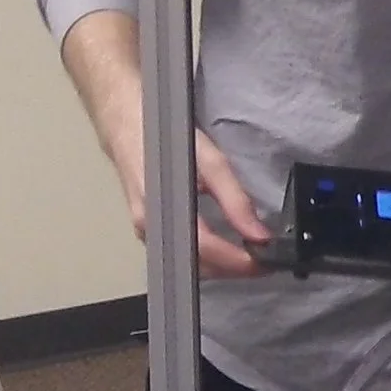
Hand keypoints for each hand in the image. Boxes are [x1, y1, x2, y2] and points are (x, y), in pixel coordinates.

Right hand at [111, 125, 272, 279]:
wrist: (125, 121)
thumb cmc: (167, 138)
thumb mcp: (209, 162)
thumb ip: (234, 199)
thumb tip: (257, 233)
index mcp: (165, 211)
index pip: (207, 250)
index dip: (238, 262)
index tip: (265, 263)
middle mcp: (151, 229)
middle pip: (196, 264)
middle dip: (232, 268)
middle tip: (263, 261)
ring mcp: (145, 231)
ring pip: (186, 262)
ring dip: (218, 265)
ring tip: (248, 254)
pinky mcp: (146, 228)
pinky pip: (177, 251)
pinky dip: (203, 255)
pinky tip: (222, 245)